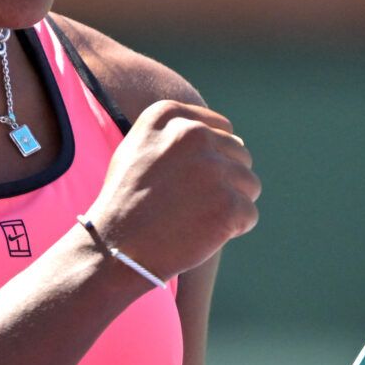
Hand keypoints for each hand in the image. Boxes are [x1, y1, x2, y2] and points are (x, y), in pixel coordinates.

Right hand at [85, 100, 259, 280]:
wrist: (115, 248)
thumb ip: (177, 134)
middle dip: (224, 181)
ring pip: (249, 183)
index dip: (212, 159)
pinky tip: (201, 234)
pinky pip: (249, 214)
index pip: (222, 129)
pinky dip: (233, 229)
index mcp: (169, 116)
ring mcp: (212, 169)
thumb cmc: (126, 202)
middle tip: (191, 205)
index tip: (188, 181)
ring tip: (195, 219)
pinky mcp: (228, 204)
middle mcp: (193, 134)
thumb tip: (232, 137)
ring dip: (230, 204)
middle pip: (239, 155)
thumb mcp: (138, 149)